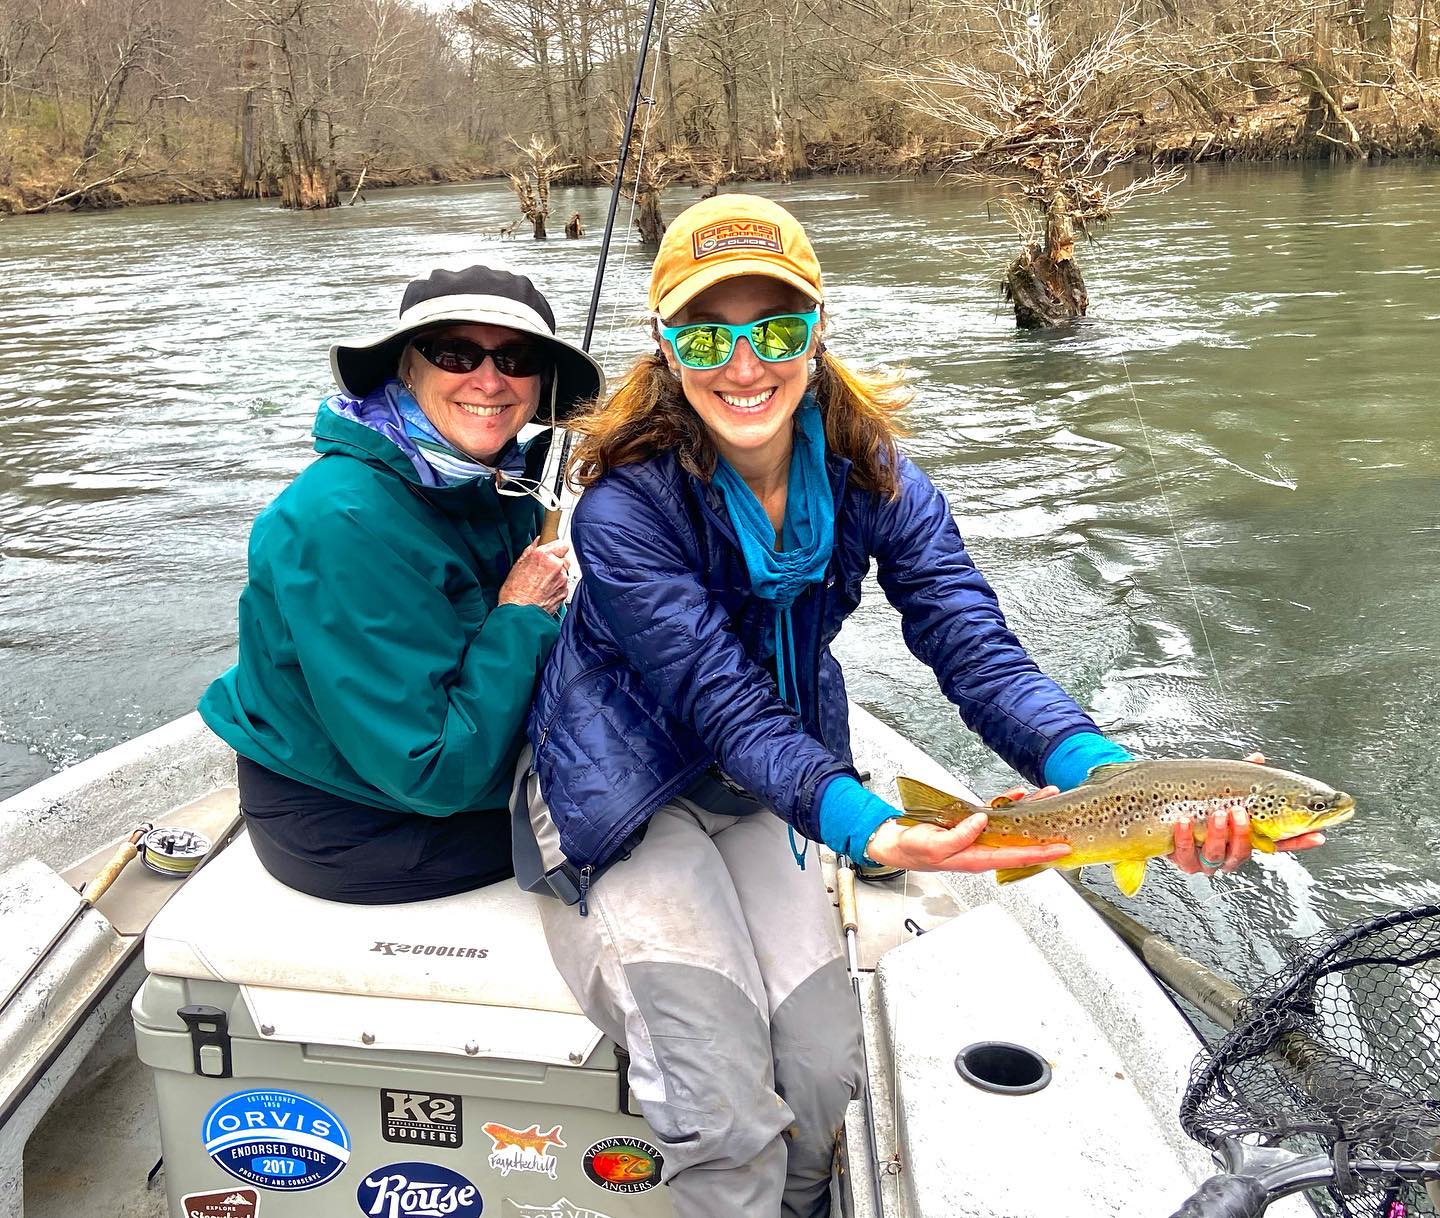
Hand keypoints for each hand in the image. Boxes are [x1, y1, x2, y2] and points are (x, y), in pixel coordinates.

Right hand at [498, 539, 570, 614]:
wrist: (519, 613)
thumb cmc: (515, 592)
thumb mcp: (518, 565)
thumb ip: (531, 550)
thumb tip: (537, 541)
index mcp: (544, 556)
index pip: (562, 544)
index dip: (557, 548)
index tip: (553, 552)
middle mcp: (556, 566)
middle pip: (564, 558)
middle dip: (557, 562)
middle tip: (544, 570)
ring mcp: (562, 580)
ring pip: (564, 572)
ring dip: (557, 575)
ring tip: (542, 583)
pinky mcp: (564, 592)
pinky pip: (564, 585)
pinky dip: (557, 587)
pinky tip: (545, 591)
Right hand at [865, 783, 1068, 873]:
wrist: (897, 843)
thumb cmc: (914, 849)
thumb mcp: (934, 845)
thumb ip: (960, 836)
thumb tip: (982, 822)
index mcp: (977, 858)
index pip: (1017, 857)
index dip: (1041, 853)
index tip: (1061, 849)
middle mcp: (983, 850)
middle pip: (1021, 841)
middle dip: (1044, 831)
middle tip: (1065, 818)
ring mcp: (979, 838)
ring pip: (1012, 826)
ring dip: (1030, 811)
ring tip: (1047, 796)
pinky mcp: (971, 827)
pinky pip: (996, 815)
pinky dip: (1009, 804)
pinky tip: (1018, 795)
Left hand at [1169, 752, 1326, 876]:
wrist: (1155, 811)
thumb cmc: (1193, 800)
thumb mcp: (1219, 786)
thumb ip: (1240, 775)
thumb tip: (1257, 758)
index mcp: (1244, 837)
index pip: (1278, 843)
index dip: (1299, 841)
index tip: (1318, 834)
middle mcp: (1229, 852)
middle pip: (1245, 853)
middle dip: (1244, 833)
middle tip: (1240, 812)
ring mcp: (1206, 859)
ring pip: (1218, 856)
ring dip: (1219, 835)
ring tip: (1216, 815)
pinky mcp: (1183, 859)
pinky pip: (1186, 854)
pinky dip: (1185, 837)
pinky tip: (1183, 821)